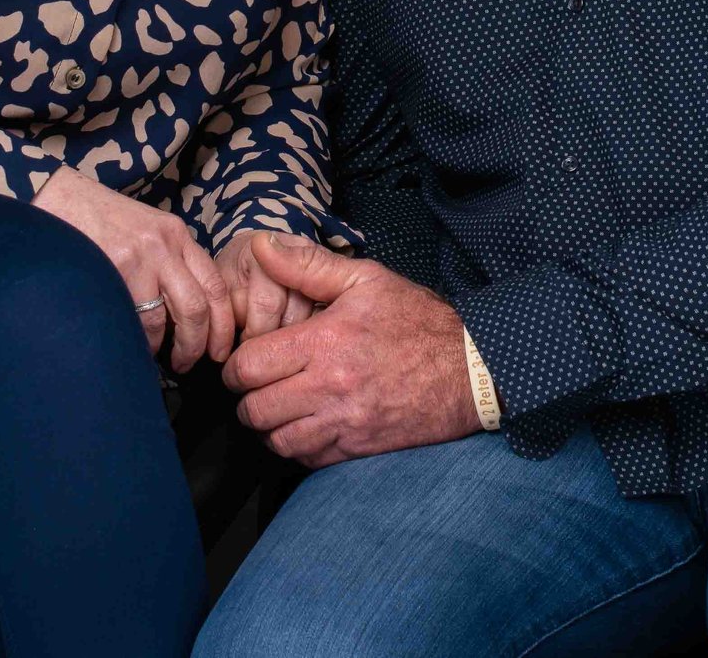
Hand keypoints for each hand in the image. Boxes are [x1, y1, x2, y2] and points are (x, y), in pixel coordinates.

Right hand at [33, 167, 236, 370]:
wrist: (60, 196)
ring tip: (157, 358)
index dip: (223, 325)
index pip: (215, 285)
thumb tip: (184, 316)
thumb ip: (168, 262)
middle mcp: (165, 244)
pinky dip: (137, 340)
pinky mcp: (115, 268)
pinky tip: (132, 344)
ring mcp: (140, 256)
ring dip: (164, 348)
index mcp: (177, 235)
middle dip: (197, 345)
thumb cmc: (101, 219)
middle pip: (198, 307)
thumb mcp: (146, 231)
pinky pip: (133, 318)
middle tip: (188, 364)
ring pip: (165, 319)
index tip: (219, 350)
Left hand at [221, 234, 477, 466]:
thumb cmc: (417, 320)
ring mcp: (345, 422)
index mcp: (325, 342)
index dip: (236, 366)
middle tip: (258, 386)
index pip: (248, 367)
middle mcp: (329, 387)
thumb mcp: (366, 279)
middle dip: (247, 398)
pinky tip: (305, 425)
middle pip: (255, 409)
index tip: (246, 361)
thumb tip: (261, 248)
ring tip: (279, 407)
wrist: (470, 370)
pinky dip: (298, 447)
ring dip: (270, 426)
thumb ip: (308, 266)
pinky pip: (308, 459)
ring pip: (277, 440)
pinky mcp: (359, 447)